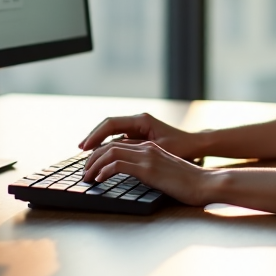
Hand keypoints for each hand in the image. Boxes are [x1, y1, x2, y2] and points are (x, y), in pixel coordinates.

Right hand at [78, 112, 203, 159]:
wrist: (195, 145)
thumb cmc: (181, 146)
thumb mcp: (157, 148)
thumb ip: (136, 147)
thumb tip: (114, 150)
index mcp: (141, 120)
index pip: (111, 123)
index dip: (96, 135)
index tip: (85, 147)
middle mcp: (137, 120)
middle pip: (108, 126)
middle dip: (93, 137)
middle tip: (80, 150)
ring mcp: (137, 127)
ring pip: (112, 131)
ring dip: (99, 141)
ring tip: (86, 153)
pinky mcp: (139, 134)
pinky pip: (118, 137)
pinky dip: (108, 144)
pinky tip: (100, 154)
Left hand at [83, 139, 214, 205]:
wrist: (205, 183)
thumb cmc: (188, 183)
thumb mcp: (165, 173)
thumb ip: (150, 170)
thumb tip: (135, 178)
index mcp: (150, 147)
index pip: (117, 144)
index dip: (100, 153)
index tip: (91, 166)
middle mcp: (146, 148)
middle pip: (110, 145)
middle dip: (92, 158)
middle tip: (84, 172)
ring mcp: (147, 156)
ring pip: (110, 152)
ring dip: (94, 165)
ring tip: (87, 177)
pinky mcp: (148, 168)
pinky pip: (118, 165)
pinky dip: (105, 171)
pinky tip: (99, 179)